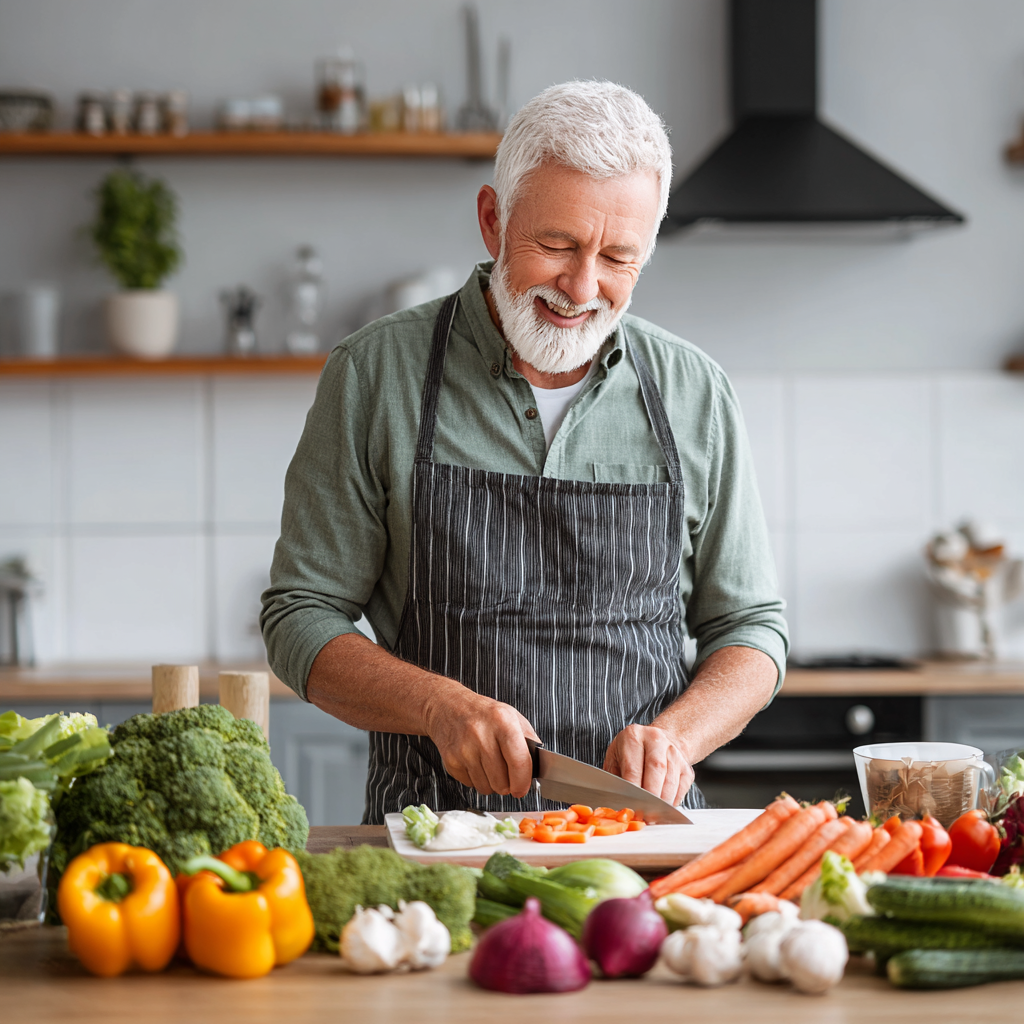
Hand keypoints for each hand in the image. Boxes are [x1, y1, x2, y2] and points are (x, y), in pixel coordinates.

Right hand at [425, 689, 539, 798]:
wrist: (449, 706)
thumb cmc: (484, 714)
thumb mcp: (512, 717)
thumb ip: (529, 741)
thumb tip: (539, 767)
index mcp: (502, 721)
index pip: (518, 762)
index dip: (523, 782)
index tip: (523, 789)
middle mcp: (481, 735)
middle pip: (502, 782)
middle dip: (507, 784)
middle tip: (506, 774)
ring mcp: (464, 749)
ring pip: (486, 787)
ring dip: (492, 783)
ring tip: (490, 766)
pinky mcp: (451, 760)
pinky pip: (470, 785)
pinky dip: (476, 779)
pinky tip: (476, 763)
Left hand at [603, 724, 693, 806]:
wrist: (656, 740)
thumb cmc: (631, 752)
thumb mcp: (615, 758)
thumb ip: (614, 778)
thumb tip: (615, 802)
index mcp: (634, 736)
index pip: (633, 768)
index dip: (632, 791)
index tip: (630, 807)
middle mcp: (656, 740)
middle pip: (656, 771)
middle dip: (650, 797)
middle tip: (644, 815)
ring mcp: (674, 752)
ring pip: (671, 781)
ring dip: (662, 802)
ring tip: (653, 816)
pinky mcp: (686, 766)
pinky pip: (682, 788)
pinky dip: (673, 801)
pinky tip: (664, 807)